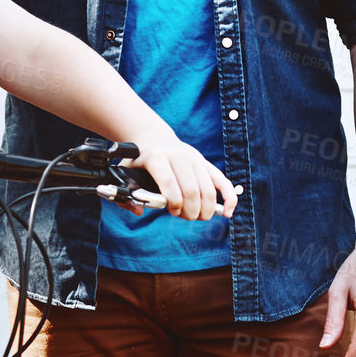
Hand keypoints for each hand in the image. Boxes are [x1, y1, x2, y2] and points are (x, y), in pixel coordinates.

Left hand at [123, 137, 238, 221]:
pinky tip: (227, 212)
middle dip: (189, 210)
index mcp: (157, 157)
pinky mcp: (206, 164)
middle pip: (191, 189)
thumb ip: (127, 193)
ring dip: (204, 209)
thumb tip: (138, 211)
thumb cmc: (140, 161)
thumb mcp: (127, 172)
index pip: (169, 182)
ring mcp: (195, 159)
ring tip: (196, 215)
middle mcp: (179, 156)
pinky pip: (223, 182)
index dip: (172, 202)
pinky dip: (228, 198)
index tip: (171, 210)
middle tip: (183, 216)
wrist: (155, 140)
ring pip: (207, 189)